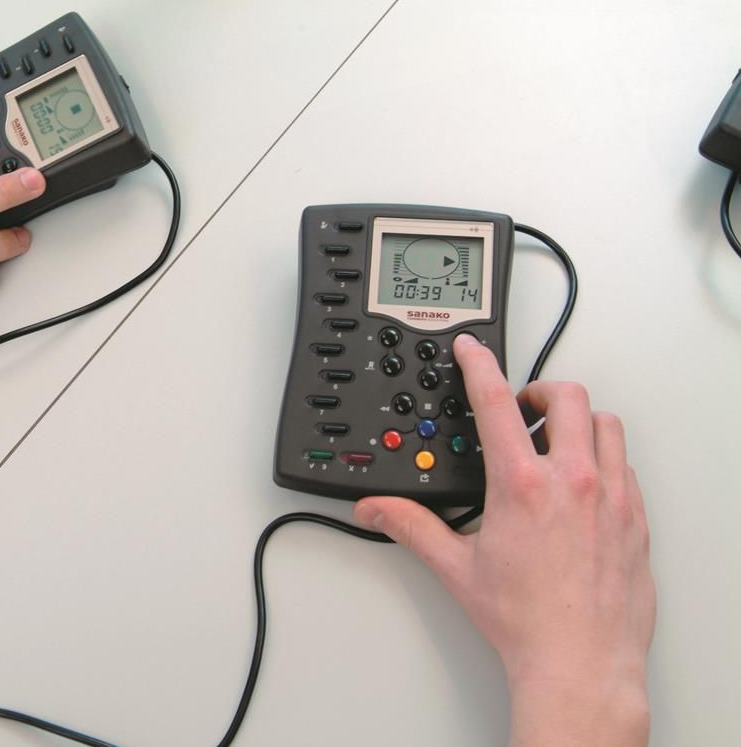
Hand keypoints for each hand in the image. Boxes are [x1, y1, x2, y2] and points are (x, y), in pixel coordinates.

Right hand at [354, 334, 654, 746]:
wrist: (580, 661)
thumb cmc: (525, 620)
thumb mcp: (456, 567)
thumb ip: (411, 527)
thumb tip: (375, 511)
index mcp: (521, 485)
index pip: (497, 402)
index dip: (480, 365)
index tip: (472, 349)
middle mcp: (572, 481)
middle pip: (566, 396)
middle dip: (540, 391)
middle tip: (524, 407)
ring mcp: (611, 497)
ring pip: (606, 424)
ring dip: (580, 422)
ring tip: (557, 442)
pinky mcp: (635, 519)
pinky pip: (626, 467)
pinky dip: (605, 460)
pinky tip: (585, 485)